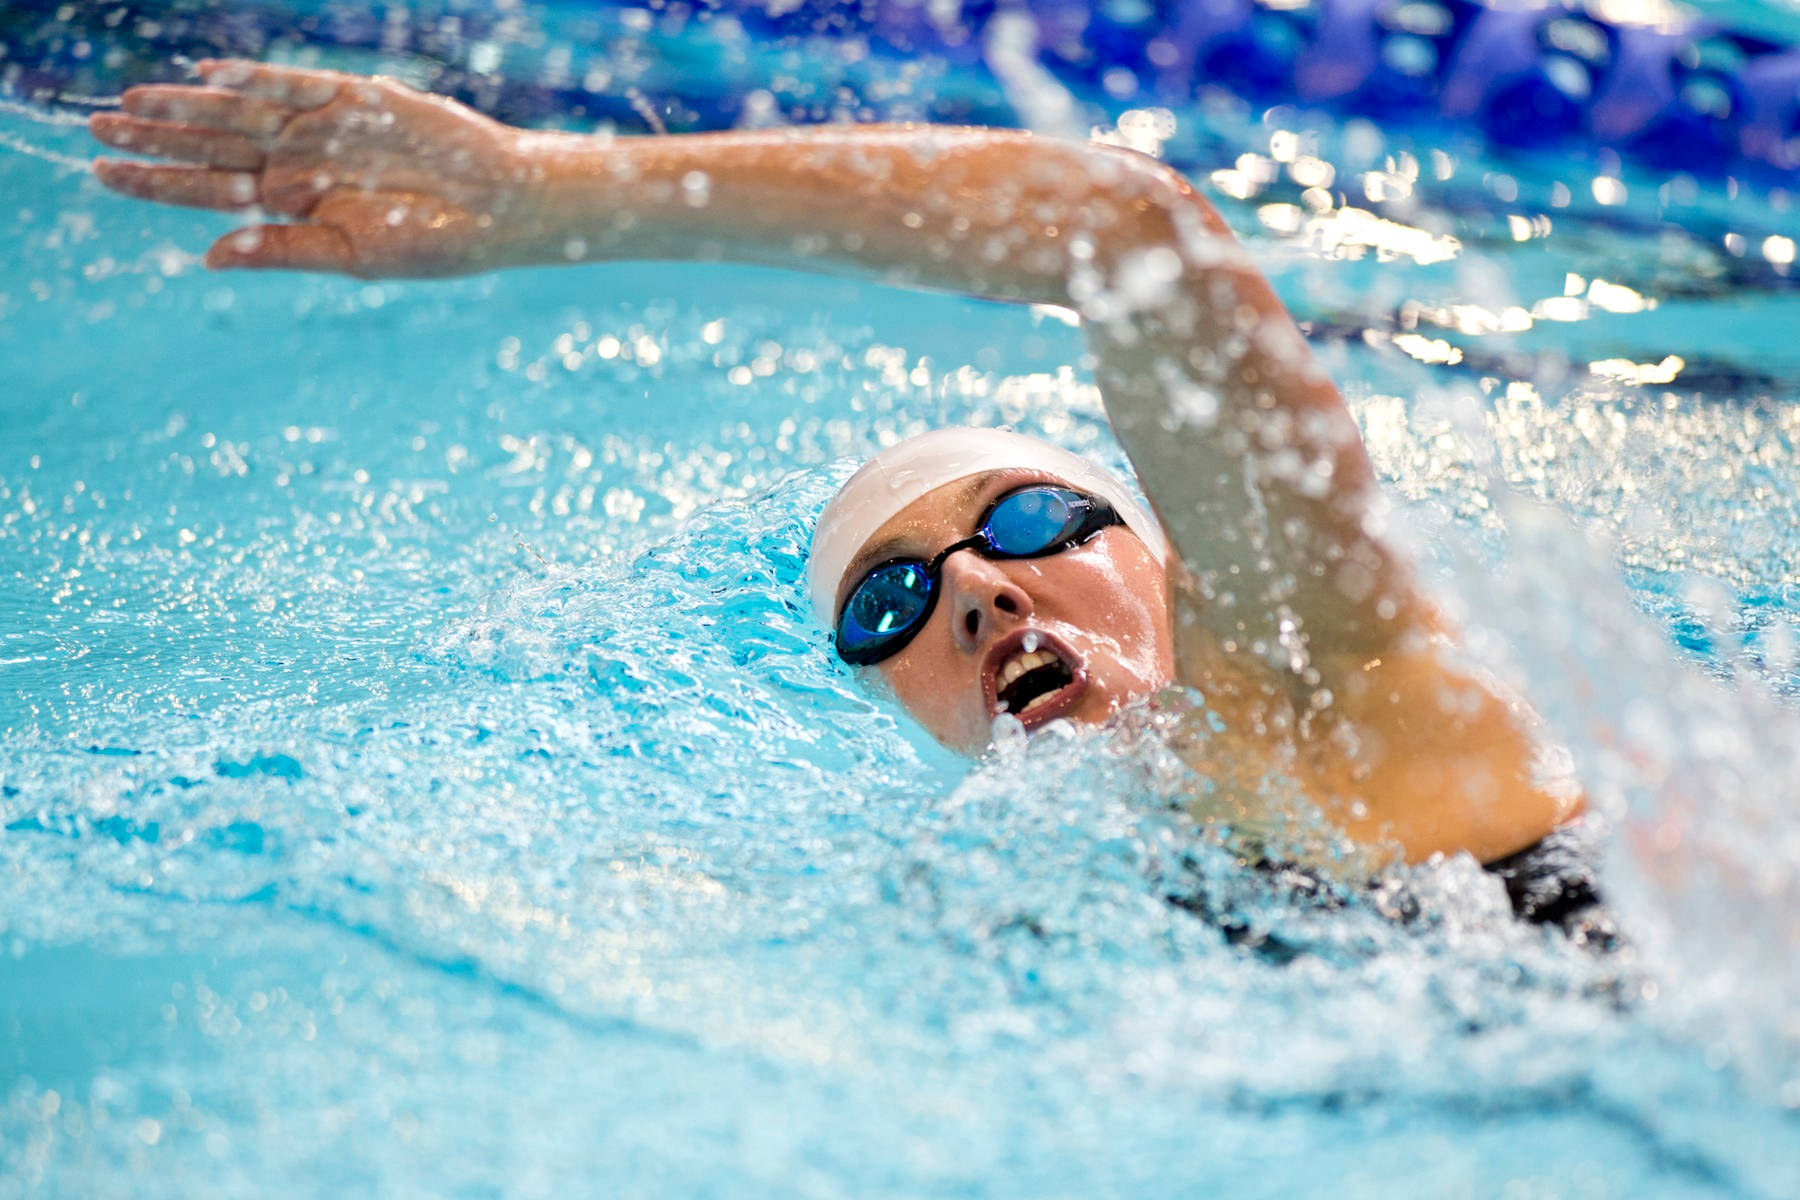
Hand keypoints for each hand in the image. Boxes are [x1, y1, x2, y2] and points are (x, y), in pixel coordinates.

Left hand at [91, 59, 527, 276]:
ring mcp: (323, 127)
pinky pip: (293, 84)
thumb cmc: (435, 244)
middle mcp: (299, 162)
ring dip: (188, 106)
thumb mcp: (354, 256)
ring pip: (240, 110)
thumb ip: (283, 250)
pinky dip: (254, 78)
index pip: (209, 191)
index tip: (103, 175)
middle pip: (212, 145)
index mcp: (295, 206)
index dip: (156, 182)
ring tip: (131, 100)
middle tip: (93, 127)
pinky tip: (208, 75)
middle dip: (155, 137)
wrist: (500, 206)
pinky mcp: (354, 98)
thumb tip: (208, 256)